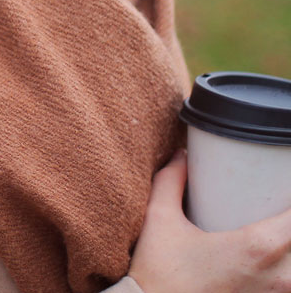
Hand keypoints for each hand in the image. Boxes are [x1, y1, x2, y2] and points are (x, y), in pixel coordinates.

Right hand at [128, 149, 290, 292]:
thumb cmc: (158, 275)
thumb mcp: (159, 218)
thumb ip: (171, 180)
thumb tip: (181, 155)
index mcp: (256, 249)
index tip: (282, 186)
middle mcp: (275, 279)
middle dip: (289, 224)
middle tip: (275, 206)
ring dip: (288, 253)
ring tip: (274, 233)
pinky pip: (284, 289)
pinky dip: (282, 275)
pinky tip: (269, 265)